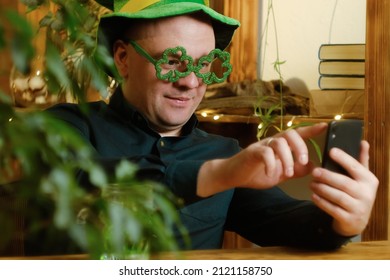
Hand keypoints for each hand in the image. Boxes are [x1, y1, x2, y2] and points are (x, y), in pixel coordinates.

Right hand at [197, 122, 327, 196]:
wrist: (234, 176)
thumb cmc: (257, 172)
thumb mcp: (280, 174)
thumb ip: (295, 170)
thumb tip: (312, 167)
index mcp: (281, 146)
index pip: (298, 134)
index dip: (311, 130)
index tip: (325, 126)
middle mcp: (272, 142)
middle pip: (290, 134)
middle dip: (300, 147)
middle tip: (303, 161)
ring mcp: (262, 146)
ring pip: (279, 143)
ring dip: (287, 159)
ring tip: (287, 174)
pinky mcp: (252, 152)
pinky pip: (265, 153)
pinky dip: (271, 165)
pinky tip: (271, 174)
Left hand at [310, 140, 377, 235]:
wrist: (356, 222)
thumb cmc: (356, 193)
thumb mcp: (361, 178)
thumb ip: (361, 161)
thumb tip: (363, 141)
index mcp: (369, 180)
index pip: (356, 167)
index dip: (344, 158)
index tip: (331, 151)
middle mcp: (367, 194)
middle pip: (344, 183)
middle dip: (327, 176)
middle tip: (314, 171)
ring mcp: (359, 208)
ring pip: (338, 196)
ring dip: (322, 189)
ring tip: (311, 184)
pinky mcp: (349, 219)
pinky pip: (333, 209)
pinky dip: (321, 202)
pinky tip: (313, 196)